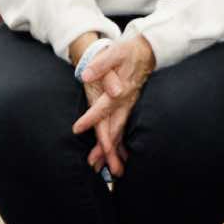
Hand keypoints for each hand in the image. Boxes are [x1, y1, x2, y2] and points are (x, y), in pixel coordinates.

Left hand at [71, 33, 155, 177]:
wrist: (146, 51)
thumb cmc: (127, 51)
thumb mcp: (114, 52)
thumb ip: (101, 64)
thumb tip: (85, 75)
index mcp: (120, 91)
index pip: (103, 108)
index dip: (90, 119)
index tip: (77, 129)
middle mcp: (126, 103)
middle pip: (114, 129)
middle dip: (106, 148)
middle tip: (95, 165)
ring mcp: (129, 107)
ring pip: (120, 133)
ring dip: (114, 152)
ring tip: (110, 172)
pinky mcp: (129, 109)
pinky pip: (125, 130)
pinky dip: (122, 145)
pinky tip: (121, 159)